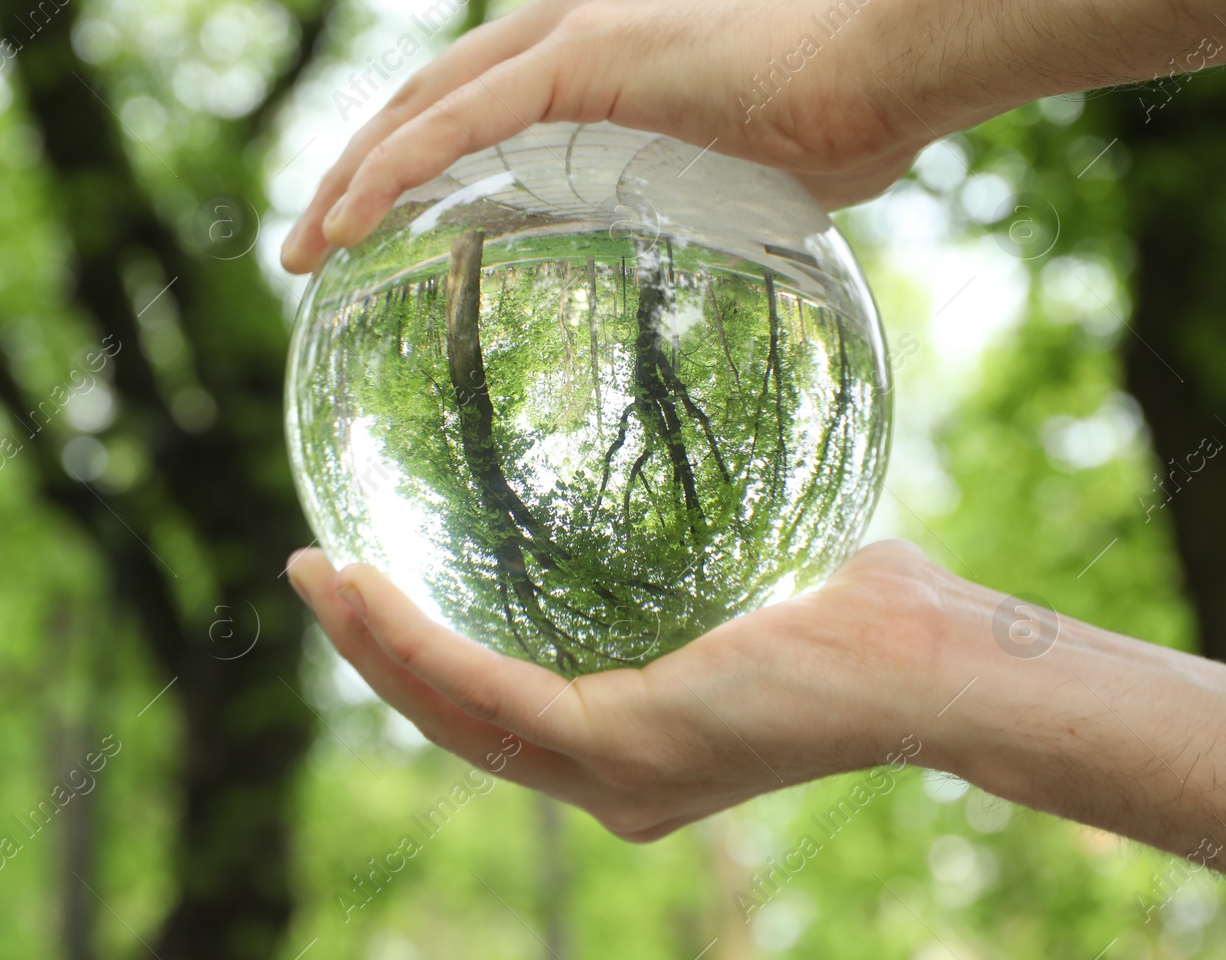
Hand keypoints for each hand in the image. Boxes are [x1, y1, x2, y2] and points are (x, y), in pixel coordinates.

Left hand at [281, 0, 932, 273]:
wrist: (896, 64)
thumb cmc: (839, 121)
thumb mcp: (724, 166)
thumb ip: (670, 188)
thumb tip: (673, 249)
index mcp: (594, 30)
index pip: (471, 97)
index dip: (408, 158)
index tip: (367, 226)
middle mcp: (567, 6)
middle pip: (425, 94)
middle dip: (356, 170)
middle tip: (309, 247)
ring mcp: (570, 21)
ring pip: (423, 103)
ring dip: (352, 179)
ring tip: (304, 256)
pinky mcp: (581, 50)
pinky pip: (459, 121)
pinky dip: (395, 172)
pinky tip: (344, 226)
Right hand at [287, 540, 948, 840]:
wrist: (935, 663)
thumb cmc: (863, 612)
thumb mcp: (744, 582)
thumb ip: (684, 557)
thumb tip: (671, 468)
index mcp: (634, 748)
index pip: (501, 711)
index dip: (424, 658)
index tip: (373, 585)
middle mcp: (610, 781)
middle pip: (455, 722)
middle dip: (372, 652)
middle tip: (313, 571)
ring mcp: (610, 776)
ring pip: (452, 714)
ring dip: (371, 644)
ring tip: (314, 572)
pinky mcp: (616, 747)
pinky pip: (485, 691)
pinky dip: (416, 640)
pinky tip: (368, 585)